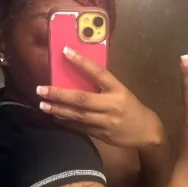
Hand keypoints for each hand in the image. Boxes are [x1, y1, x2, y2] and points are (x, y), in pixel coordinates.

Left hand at [36, 48, 163, 149]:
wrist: (146, 131)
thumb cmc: (131, 107)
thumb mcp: (121, 91)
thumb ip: (103, 86)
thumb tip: (78, 76)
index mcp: (118, 89)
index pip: (98, 73)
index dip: (82, 62)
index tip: (65, 52)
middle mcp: (112, 105)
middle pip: (82, 98)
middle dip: (59, 94)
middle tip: (41, 90)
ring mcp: (106, 121)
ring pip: (78, 115)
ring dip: (59, 110)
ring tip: (43, 105)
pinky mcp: (102, 134)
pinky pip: (81, 127)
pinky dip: (67, 121)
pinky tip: (56, 116)